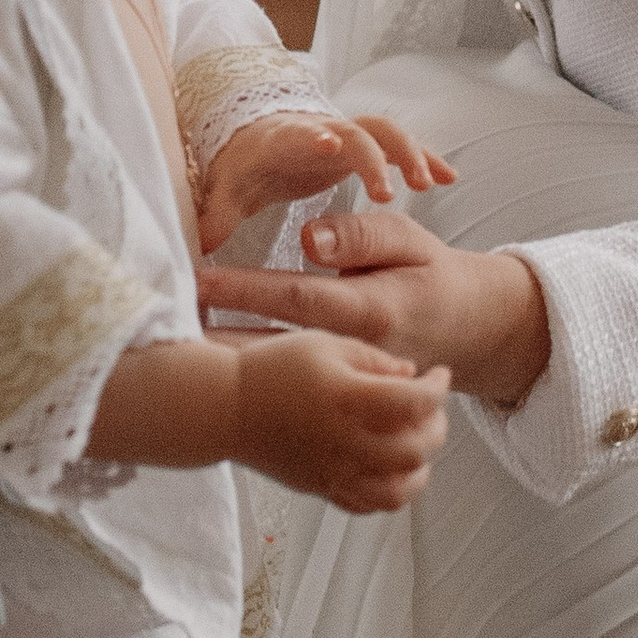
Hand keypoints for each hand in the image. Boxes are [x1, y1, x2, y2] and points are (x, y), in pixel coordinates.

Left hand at [193, 109, 455, 255]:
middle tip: (387, 192)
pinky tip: (451, 178)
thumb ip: (218, 212)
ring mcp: (348, 136)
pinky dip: (425, 158)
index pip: (300, 135)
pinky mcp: (367, 148)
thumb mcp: (231, 189)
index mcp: (285, 139)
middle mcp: (322, 132)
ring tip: (428, 183)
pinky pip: (401, 147)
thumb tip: (200, 238)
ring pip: (383, 132)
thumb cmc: (250, 169)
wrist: (267, 142)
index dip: (312, 137)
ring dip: (407, 153)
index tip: (327, 144)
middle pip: (352, 132)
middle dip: (371, 156)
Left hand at [199, 207, 553, 411]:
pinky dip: (258, 389)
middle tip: (164, 327)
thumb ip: (361, 235)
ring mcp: (355, 387)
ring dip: (231, 366)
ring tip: (174, 359)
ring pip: (283, 377)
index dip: (246, 290)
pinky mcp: (351, 402)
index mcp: (371, 310)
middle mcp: (358, 356)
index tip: (199, 282)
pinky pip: (300, 396)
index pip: (298, 297)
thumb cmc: (431, 276)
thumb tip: (309, 240)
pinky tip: (218, 384)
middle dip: (219, 337)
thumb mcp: (410, 240)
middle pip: (278, 346)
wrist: (472, 331)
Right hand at [227, 330, 447, 511]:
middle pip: (417, 448)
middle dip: (436, 425)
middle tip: (429, 408)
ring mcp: (335, 471)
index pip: (417, 401)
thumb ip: (373, 359)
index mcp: (350, 398)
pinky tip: (387, 469)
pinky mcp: (322, 488)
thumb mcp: (324, 343)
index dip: (438, 386)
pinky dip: (389, 494)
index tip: (437, 374)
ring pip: (400, 490)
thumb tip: (408, 374)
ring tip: (414, 445)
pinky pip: (368, 507)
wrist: (222, 406)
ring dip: (420, 468)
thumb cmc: (270, 368)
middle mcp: (347, 441)